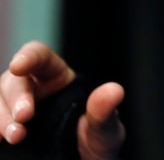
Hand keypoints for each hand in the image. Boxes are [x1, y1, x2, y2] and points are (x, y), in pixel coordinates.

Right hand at [0, 40, 125, 159]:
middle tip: (24, 117)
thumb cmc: (95, 144)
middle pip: (14, 82)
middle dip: (16, 98)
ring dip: (1, 117)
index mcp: (57, 77)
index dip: (28, 57)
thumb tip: (114, 90)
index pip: (40, 57)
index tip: (18, 66)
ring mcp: (13, 110)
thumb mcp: (104, 130)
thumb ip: (104, 113)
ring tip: (15, 136)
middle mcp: (32, 89)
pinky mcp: (5, 128)